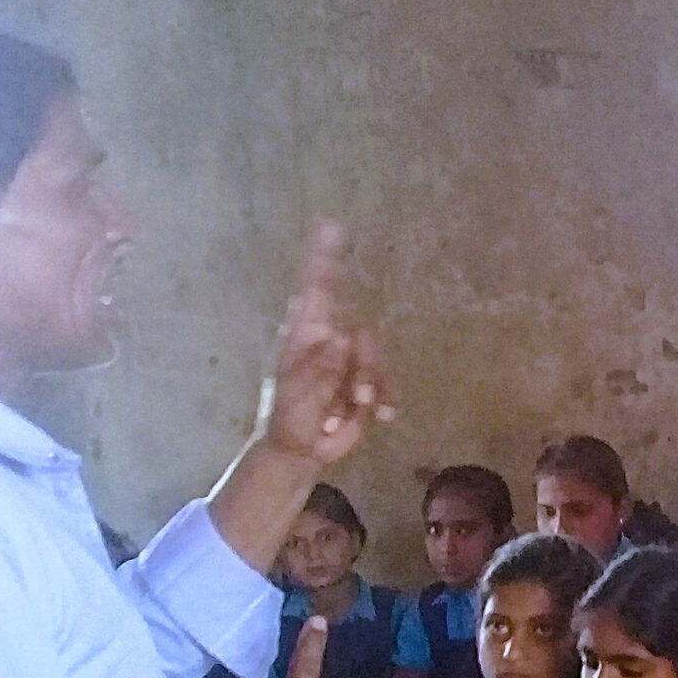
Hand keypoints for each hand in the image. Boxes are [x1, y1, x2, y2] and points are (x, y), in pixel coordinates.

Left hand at [254, 222, 391, 469]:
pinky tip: (380, 415)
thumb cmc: (289, 419)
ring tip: (351, 412)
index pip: (317, 289)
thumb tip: (343, 338)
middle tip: (357, 396)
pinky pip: (388, 381)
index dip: (325, 258)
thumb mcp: (298, 394)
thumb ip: (320, 367)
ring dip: (371, 388)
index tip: (332, 225)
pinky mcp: (366, 383)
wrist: (300, 452)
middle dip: (365, 367)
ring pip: (377, 360)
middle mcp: (330, 342)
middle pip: (363, 335)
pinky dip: (385, 400)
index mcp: (306, 336)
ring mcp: (349, 363)